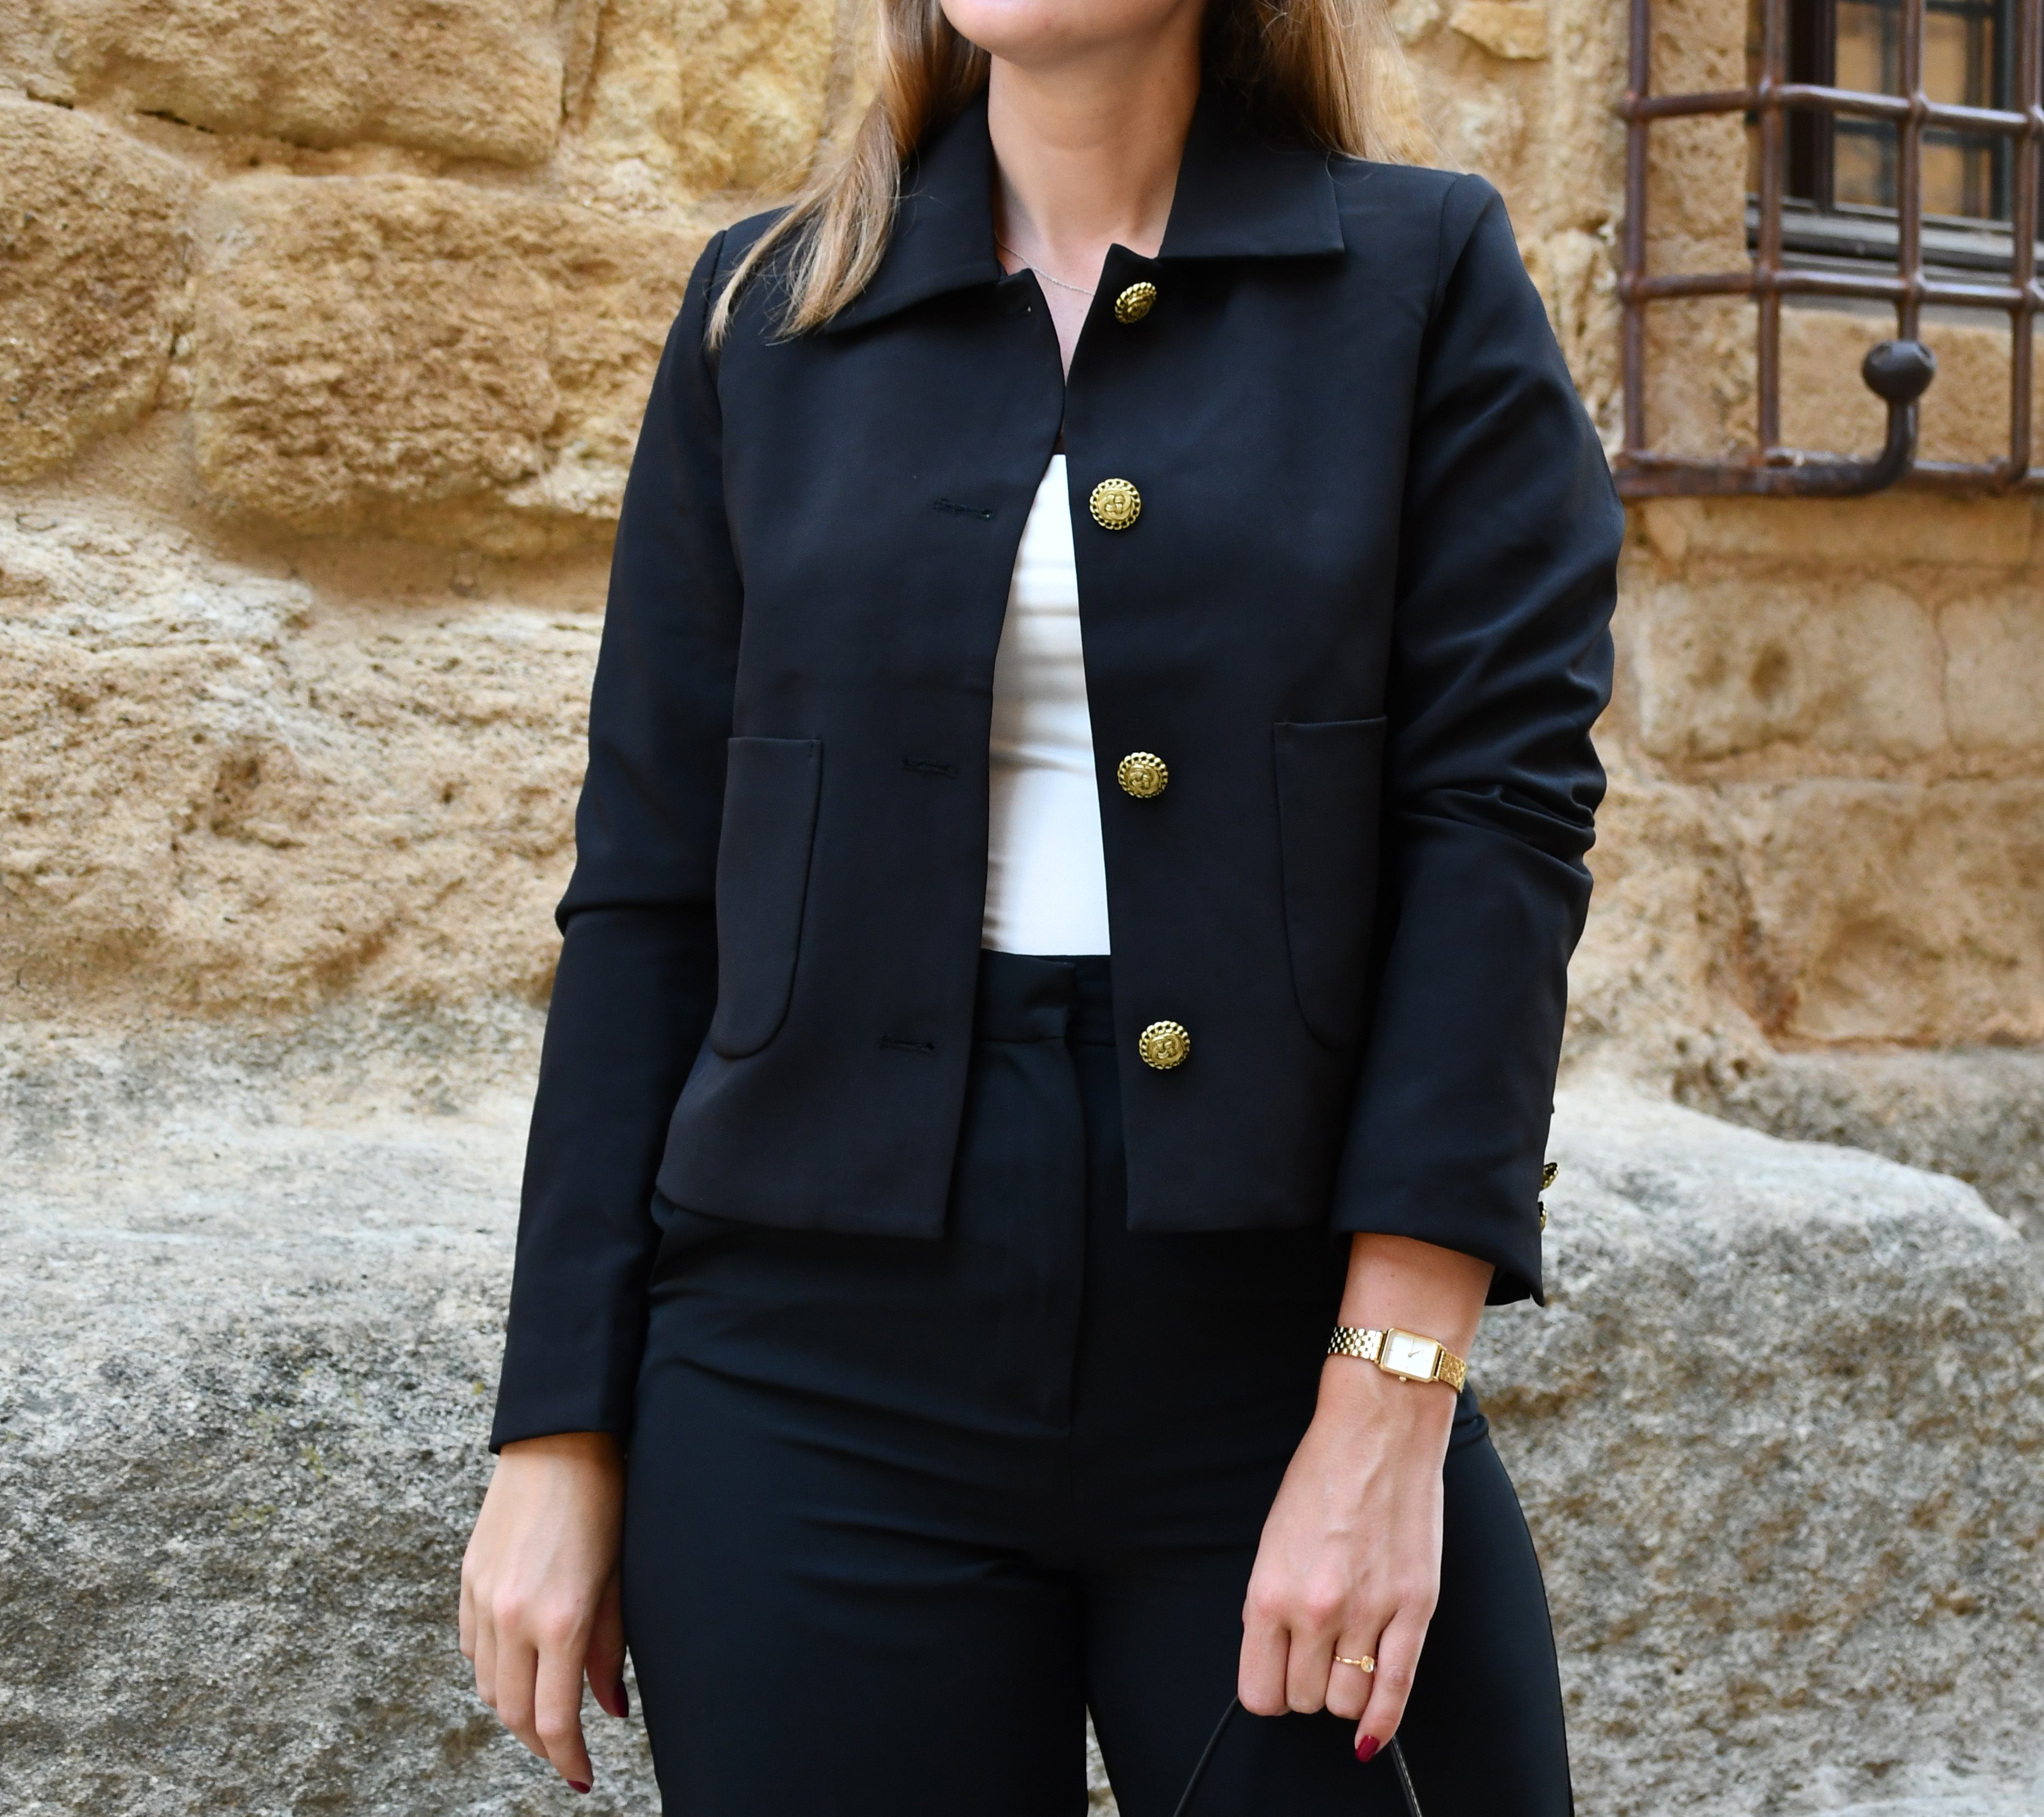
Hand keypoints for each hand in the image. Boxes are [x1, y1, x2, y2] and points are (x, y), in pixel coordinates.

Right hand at [460, 1432, 627, 1792]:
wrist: (560, 1441)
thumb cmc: (605, 1503)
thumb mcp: (620, 1580)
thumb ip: (611, 1651)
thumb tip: (612, 1712)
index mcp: (560, 1620)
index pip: (553, 1721)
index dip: (568, 1759)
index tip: (583, 1776)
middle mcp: (514, 1617)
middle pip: (514, 1713)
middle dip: (541, 1743)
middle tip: (566, 1752)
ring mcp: (484, 1599)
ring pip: (487, 1686)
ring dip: (515, 1707)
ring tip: (545, 1708)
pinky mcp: (467, 1580)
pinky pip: (472, 1648)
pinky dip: (492, 1668)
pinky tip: (519, 1662)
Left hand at [1238, 1233, 1490, 1759]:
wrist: (1378, 1429)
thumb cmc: (1319, 1478)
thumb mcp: (1271, 1542)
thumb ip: (1272, 1607)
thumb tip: (1277, 1668)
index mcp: (1268, 1593)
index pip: (1260, 1693)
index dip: (1269, 1689)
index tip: (1277, 1675)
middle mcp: (1316, 1611)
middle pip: (1305, 1700)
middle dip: (1306, 1684)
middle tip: (1313, 1653)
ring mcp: (1369, 1612)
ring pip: (1348, 1702)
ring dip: (1343, 1692)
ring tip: (1344, 1659)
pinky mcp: (1416, 1608)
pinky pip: (1396, 1689)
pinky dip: (1382, 1721)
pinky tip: (1372, 1735)